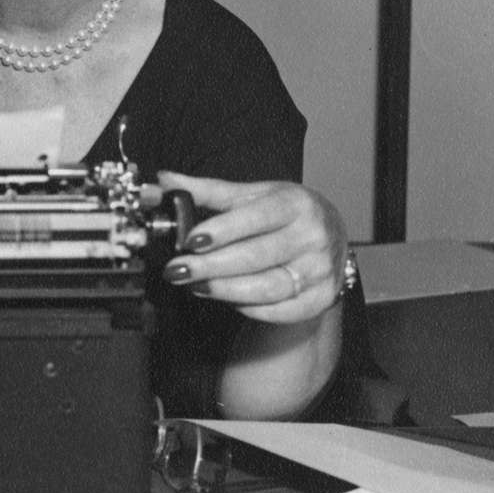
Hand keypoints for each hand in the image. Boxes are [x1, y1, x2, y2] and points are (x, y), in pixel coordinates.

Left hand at [155, 171, 347, 324]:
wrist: (329, 240)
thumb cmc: (284, 215)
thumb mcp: (253, 196)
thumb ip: (208, 191)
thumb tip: (164, 181)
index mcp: (296, 204)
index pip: (256, 217)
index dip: (222, 230)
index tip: (190, 240)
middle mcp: (313, 236)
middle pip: (257, 256)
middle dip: (212, 266)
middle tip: (177, 270)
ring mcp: (320, 270)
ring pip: (267, 287)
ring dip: (225, 289)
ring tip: (194, 285)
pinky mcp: (320, 299)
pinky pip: (278, 310)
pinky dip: (247, 307)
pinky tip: (224, 298)